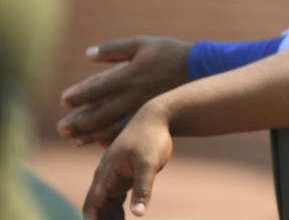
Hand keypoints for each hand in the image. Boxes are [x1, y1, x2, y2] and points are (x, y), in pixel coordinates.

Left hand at [58, 36, 190, 146]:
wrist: (201, 70)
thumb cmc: (170, 53)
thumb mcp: (142, 43)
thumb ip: (114, 49)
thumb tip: (88, 54)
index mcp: (129, 75)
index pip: (97, 88)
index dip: (78, 96)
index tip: (63, 101)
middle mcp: (133, 95)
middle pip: (100, 113)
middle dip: (79, 122)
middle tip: (61, 129)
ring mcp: (143, 108)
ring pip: (112, 126)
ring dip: (91, 134)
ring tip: (74, 139)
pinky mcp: (152, 116)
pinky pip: (129, 131)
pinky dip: (112, 138)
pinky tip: (100, 143)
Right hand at [82, 102, 172, 218]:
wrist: (156, 119)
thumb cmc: (151, 138)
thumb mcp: (149, 164)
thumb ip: (143, 188)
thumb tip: (138, 214)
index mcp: (106, 173)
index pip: (92, 204)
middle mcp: (105, 177)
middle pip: (97, 207)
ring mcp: (114, 178)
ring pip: (106, 206)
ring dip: (109, 219)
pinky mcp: (124, 178)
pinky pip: (116, 200)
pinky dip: (117, 213)